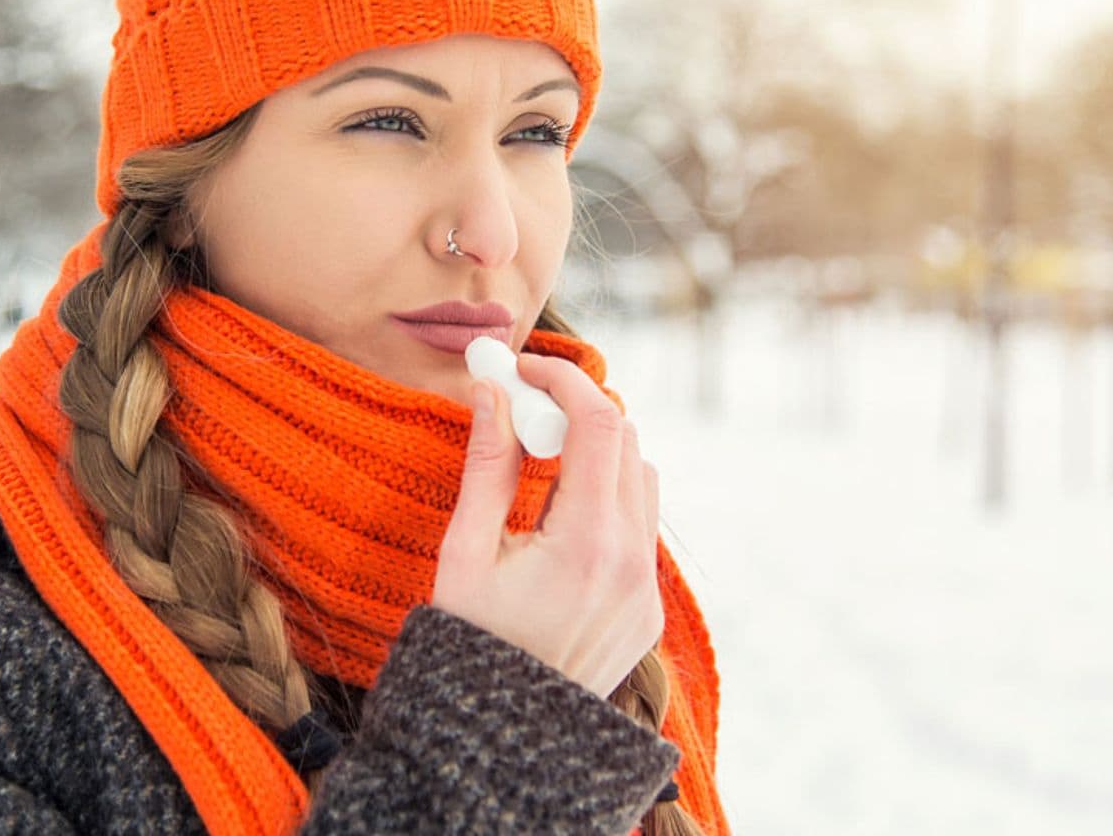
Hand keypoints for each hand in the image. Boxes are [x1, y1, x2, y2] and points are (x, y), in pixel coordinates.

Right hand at [431, 351, 663, 699]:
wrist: (500, 744)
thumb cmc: (467, 647)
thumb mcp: (465, 553)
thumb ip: (486, 465)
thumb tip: (491, 389)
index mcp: (586, 544)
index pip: (597, 424)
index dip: (562, 381)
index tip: (523, 368)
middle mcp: (631, 563)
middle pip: (627, 443)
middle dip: (578, 412)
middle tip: (523, 410)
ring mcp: (646, 591)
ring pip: (642, 483)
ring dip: (597, 456)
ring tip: (538, 465)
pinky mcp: (647, 611)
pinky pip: (641, 532)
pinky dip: (607, 503)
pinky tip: (556, 521)